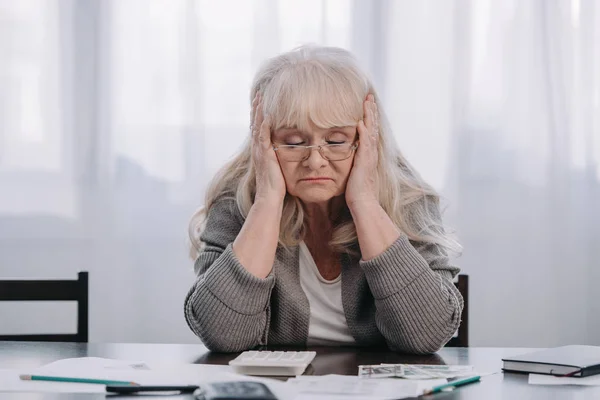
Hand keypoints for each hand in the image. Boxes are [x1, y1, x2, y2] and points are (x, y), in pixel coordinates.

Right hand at [251, 94, 286, 203]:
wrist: (270, 197)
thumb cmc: (276, 185)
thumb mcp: (278, 166)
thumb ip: (279, 156)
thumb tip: (286, 150)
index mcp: (261, 151)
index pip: (258, 128)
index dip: (259, 115)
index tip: (261, 102)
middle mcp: (258, 149)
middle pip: (255, 124)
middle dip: (256, 109)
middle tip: (258, 94)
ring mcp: (259, 151)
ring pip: (257, 127)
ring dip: (258, 112)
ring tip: (260, 99)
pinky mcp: (264, 155)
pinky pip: (263, 137)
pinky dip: (264, 126)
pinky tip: (267, 116)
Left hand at [345, 94, 379, 209]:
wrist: (363, 202)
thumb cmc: (357, 191)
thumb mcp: (354, 172)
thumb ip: (353, 161)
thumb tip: (347, 155)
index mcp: (369, 154)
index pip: (370, 131)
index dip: (369, 117)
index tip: (367, 104)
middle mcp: (371, 153)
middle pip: (373, 127)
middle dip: (371, 111)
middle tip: (369, 96)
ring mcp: (370, 156)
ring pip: (371, 131)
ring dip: (369, 116)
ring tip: (367, 102)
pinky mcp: (365, 162)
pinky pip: (365, 144)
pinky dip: (364, 133)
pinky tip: (360, 122)